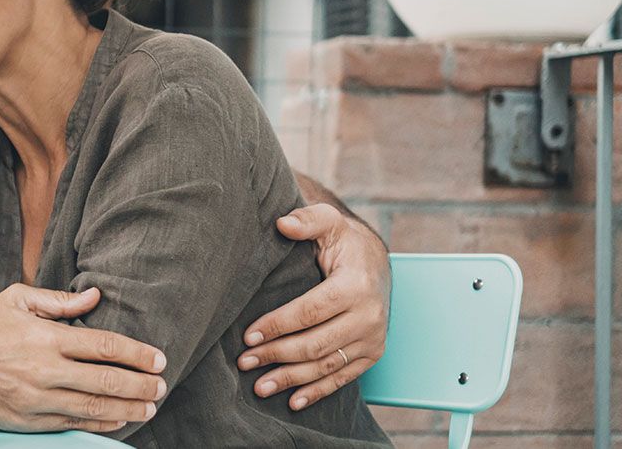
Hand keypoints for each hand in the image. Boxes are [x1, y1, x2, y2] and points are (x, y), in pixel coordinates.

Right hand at [0, 284, 166, 433]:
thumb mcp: (18, 299)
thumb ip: (60, 300)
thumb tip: (95, 295)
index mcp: (47, 337)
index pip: (104, 346)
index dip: (137, 354)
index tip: (158, 358)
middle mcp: (46, 370)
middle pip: (106, 380)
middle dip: (140, 385)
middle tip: (161, 386)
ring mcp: (38, 399)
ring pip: (94, 407)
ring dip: (128, 409)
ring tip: (150, 407)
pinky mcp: (29, 420)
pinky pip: (73, 424)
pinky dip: (100, 424)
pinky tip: (118, 420)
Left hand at [238, 204, 390, 410]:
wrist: (376, 262)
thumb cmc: (344, 242)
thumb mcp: (328, 223)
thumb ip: (306, 221)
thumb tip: (282, 224)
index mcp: (356, 286)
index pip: (309, 312)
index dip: (277, 325)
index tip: (248, 335)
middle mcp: (368, 316)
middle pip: (315, 344)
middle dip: (277, 355)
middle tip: (245, 362)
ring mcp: (372, 339)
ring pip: (326, 366)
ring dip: (291, 379)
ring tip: (260, 386)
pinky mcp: (373, 354)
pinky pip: (343, 378)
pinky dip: (318, 392)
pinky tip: (293, 401)